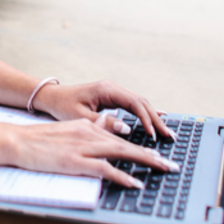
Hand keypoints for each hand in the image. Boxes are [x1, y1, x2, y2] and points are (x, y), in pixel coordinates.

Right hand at [10, 116, 177, 187]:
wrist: (20, 140)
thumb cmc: (43, 139)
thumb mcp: (71, 127)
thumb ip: (93, 125)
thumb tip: (111, 122)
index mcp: (89, 126)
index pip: (121, 135)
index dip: (142, 145)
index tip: (160, 154)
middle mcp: (90, 133)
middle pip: (127, 143)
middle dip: (152, 155)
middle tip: (172, 165)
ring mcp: (84, 147)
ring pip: (121, 152)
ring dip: (144, 161)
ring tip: (163, 169)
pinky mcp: (76, 161)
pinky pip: (104, 169)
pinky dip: (122, 175)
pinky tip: (135, 182)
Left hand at [32, 79, 172, 141]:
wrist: (53, 97)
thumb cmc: (64, 106)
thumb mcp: (81, 117)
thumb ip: (104, 123)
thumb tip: (127, 128)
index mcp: (107, 89)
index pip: (135, 103)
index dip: (147, 119)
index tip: (154, 135)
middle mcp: (113, 87)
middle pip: (142, 102)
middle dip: (156, 119)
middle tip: (170, 135)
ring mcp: (114, 91)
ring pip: (140, 103)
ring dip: (153, 117)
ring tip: (166, 132)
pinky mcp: (112, 97)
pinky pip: (133, 105)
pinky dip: (145, 113)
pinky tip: (156, 119)